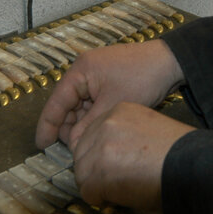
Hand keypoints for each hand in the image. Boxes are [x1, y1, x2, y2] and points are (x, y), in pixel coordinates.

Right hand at [35, 40, 183, 148]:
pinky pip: (93, 103)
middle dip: (67, 127)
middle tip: (70, 151)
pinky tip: (95, 133)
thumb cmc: (142, 78)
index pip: (56, 101)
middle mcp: (84, 71)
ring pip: (80, 106)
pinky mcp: (108, 82)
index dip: (47, 125)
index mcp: (80, 71)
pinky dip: (92, 118)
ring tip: (83, 145)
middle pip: (67, 104)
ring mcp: (96, 76)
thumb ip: (88, 126)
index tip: (41, 145)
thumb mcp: (113, 106)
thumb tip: (72, 145)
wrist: (171, 62)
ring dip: (81, 124)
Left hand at [72, 102, 193, 209]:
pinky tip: (115, 198)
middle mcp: (106, 124)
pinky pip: (86, 190)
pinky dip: (98, 198)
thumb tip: (111, 159)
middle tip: (113, 182)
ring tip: (118, 191)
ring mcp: (100, 147)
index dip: (100, 153)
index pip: (93, 133)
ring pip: (81, 172)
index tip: (112, 165)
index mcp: (119, 110)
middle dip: (94, 169)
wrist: (192, 168)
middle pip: (82, 151)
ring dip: (95, 185)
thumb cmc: (180, 154)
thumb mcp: (150, 130)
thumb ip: (126, 137)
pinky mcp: (98, 170)